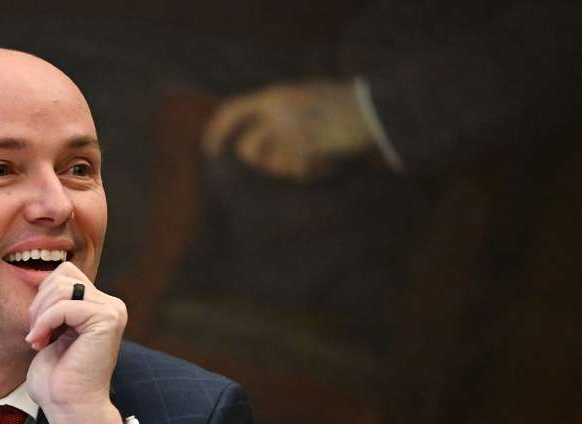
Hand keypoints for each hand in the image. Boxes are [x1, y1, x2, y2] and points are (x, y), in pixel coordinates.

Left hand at [24, 262, 126, 423]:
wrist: (71, 408)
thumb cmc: (58, 379)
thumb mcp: (51, 332)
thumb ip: (52, 305)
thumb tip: (41, 281)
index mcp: (98, 306)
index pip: (63, 274)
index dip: (42, 298)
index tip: (36, 330)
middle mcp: (110, 305)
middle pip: (62, 274)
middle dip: (39, 303)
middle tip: (36, 335)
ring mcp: (112, 311)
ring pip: (62, 286)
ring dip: (40, 313)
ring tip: (39, 339)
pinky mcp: (107, 319)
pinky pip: (65, 305)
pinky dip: (45, 322)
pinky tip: (41, 342)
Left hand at [201, 80, 375, 180]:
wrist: (371, 108)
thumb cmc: (339, 104)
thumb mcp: (300, 95)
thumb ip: (274, 110)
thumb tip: (249, 136)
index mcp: (273, 95)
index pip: (231, 111)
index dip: (216, 132)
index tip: (209, 151)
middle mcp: (276, 110)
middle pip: (246, 150)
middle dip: (262, 162)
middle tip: (288, 160)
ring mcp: (290, 129)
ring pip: (272, 165)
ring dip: (289, 167)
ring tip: (313, 156)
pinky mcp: (305, 147)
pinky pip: (296, 172)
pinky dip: (311, 172)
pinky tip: (327, 161)